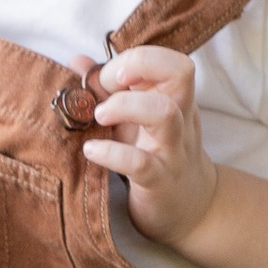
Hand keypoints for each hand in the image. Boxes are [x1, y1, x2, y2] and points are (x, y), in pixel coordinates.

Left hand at [83, 43, 217, 244]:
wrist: (189, 208)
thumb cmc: (155, 154)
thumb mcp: (135, 119)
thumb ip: (107, 88)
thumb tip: (78, 61)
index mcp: (177, 99)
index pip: (171, 60)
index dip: (138, 59)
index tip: (109, 77)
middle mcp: (181, 118)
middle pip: (180, 72)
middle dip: (138, 66)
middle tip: (107, 86)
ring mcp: (173, 150)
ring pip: (165, 113)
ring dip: (126, 105)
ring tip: (99, 115)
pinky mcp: (159, 181)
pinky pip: (140, 163)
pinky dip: (111, 153)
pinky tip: (91, 151)